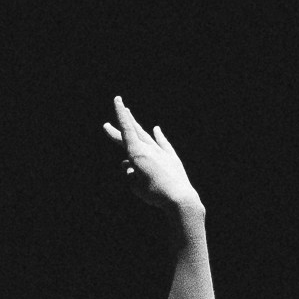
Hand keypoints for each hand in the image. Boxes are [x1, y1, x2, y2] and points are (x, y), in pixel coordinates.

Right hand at [103, 97, 200, 212]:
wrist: (179, 198)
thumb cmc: (155, 195)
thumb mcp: (135, 187)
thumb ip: (130, 175)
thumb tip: (129, 167)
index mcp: (137, 154)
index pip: (126, 131)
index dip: (121, 115)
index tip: (118, 100)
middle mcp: (149, 149)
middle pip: (134, 131)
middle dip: (125, 119)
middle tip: (120, 105)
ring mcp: (161, 152)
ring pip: (147, 135)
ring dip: (138, 126)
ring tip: (131, 115)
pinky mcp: (171, 158)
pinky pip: (163, 144)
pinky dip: (159, 136)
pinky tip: (156, 129)